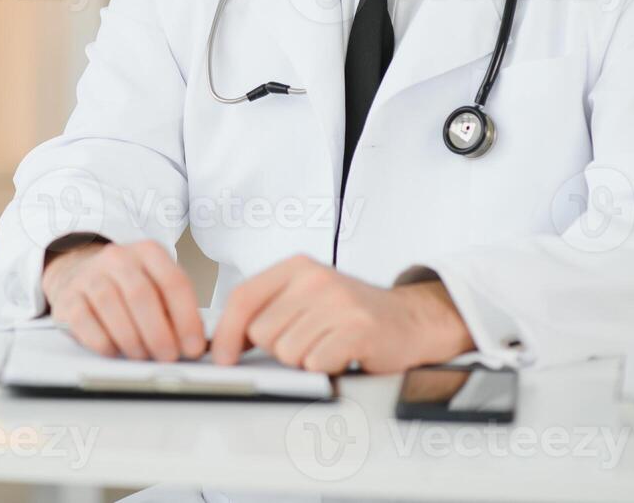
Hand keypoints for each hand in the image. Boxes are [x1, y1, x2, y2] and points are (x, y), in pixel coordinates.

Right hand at [42, 239, 206, 361]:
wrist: (80, 274)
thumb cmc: (128, 288)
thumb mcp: (156, 286)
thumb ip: (176, 310)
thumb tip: (193, 344)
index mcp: (148, 252)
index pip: (173, 282)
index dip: (187, 318)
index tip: (193, 346)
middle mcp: (118, 258)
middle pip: (142, 295)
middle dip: (159, 332)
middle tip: (168, 357)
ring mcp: (90, 275)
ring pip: (112, 307)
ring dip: (132, 340)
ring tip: (143, 356)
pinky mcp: (68, 297)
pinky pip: (85, 322)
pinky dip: (104, 342)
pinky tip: (116, 352)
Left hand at [209, 255, 473, 373]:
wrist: (410, 319)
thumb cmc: (351, 313)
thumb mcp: (305, 297)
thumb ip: (267, 310)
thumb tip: (224, 342)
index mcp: (296, 266)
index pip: (243, 297)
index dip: (226, 333)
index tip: (223, 357)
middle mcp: (315, 279)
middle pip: (262, 332)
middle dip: (277, 348)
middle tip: (307, 341)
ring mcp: (338, 302)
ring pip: (287, 352)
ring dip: (304, 360)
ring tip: (327, 346)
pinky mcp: (358, 329)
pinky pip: (316, 363)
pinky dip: (325, 367)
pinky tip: (341, 354)